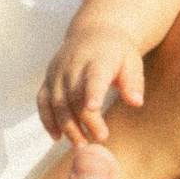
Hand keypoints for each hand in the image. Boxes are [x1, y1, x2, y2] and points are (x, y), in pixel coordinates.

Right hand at [39, 14, 148, 146]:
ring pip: (57, 102)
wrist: (93, 32)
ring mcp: (58, 73)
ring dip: (67, 126)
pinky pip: (43, 102)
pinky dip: (47, 120)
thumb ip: (133, 82)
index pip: (94, 76)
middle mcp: (73, 65)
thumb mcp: (132, 61)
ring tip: (81, 145)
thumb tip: (136, 102)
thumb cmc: (117, 53)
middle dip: (85, 120)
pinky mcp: (48, 80)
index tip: (93, 108)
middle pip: (75, 96)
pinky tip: (57, 137)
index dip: (92, 92)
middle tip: (100, 139)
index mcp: (97, 59)